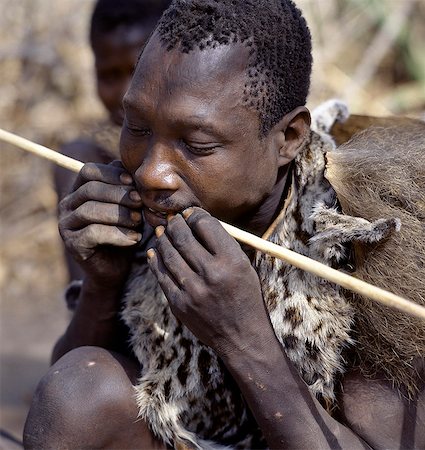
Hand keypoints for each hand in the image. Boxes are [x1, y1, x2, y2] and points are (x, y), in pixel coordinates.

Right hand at [58, 161, 142, 285]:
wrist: (115, 268)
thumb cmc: (124, 231)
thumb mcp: (129, 207)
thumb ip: (127, 188)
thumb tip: (132, 171)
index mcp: (79, 190)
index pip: (88, 171)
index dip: (111, 174)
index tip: (133, 183)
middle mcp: (67, 205)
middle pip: (89, 190)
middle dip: (118, 194)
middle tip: (140, 202)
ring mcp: (66, 225)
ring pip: (90, 211)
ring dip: (119, 214)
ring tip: (138, 221)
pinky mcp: (72, 244)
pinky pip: (93, 234)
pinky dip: (117, 234)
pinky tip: (134, 238)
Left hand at [147, 207, 269, 356]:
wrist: (242, 338)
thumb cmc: (246, 298)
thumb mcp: (245, 267)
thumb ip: (222, 245)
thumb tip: (196, 222)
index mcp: (232, 261)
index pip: (206, 225)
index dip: (195, 215)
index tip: (190, 214)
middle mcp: (212, 274)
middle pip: (183, 237)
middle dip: (175, 224)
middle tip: (173, 219)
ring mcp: (193, 290)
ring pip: (168, 254)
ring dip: (163, 239)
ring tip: (163, 231)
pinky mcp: (179, 304)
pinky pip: (161, 276)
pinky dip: (156, 260)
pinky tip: (154, 252)